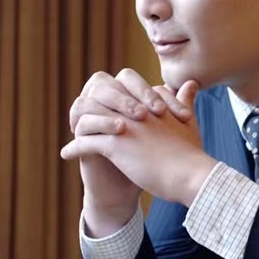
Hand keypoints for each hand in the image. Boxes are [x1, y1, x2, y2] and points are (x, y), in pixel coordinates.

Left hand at [62, 70, 216, 208]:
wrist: (190, 174)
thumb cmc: (191, 152)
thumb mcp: (188, 121)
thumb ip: (185, 100)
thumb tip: (191, 83)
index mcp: (149, 103)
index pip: (121, 89)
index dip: (109, 97)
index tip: (102, 108)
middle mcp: (134, 110)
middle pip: (100, 98)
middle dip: (87, 107)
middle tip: (77, 119)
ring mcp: (123, 126)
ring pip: (88, 117)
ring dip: (77, 126)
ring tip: (71, 134)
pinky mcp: (115, 145)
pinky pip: (85, 142)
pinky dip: (73, 148)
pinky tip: (66, 154)